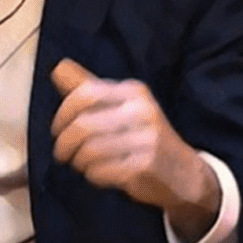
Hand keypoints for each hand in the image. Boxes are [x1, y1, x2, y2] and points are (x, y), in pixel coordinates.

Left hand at [50, 59, 219, 241]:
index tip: (57, 130)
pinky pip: (101, 170)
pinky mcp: (145, 166)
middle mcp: (142, 111)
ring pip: (89, 150)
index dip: (62, 114)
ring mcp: (146, 139)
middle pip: (82, 125)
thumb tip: (58, 68)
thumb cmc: (142, 135)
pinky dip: (92, 175)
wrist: (185, 173)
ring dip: (78, 161)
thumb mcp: (120, 106)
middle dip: (64, 143)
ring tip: (82, 164)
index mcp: (134, 92)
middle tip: (62, 154)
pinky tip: (100, 174)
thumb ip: (88, 88)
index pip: (84, 95)